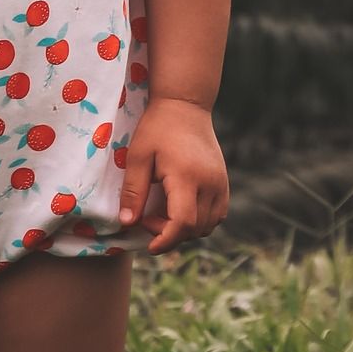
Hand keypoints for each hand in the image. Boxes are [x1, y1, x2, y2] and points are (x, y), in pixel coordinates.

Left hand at [115, 95, 229, 257]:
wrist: (185, 106)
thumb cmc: (157, 128)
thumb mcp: (138, 157)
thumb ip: (133, 191)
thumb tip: (127, 222)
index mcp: (187, 177)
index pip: (183, 223)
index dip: (166, 240)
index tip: (149, 245)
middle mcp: (210, 183)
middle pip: (195, 228)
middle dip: (170, 234)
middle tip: (147, 217)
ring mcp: (221, 183)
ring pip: (209, 225)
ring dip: (186, 230)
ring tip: (162, 213)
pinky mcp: (224, 182)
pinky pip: (217, 215)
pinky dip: (200, 221)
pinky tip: (180, 209)